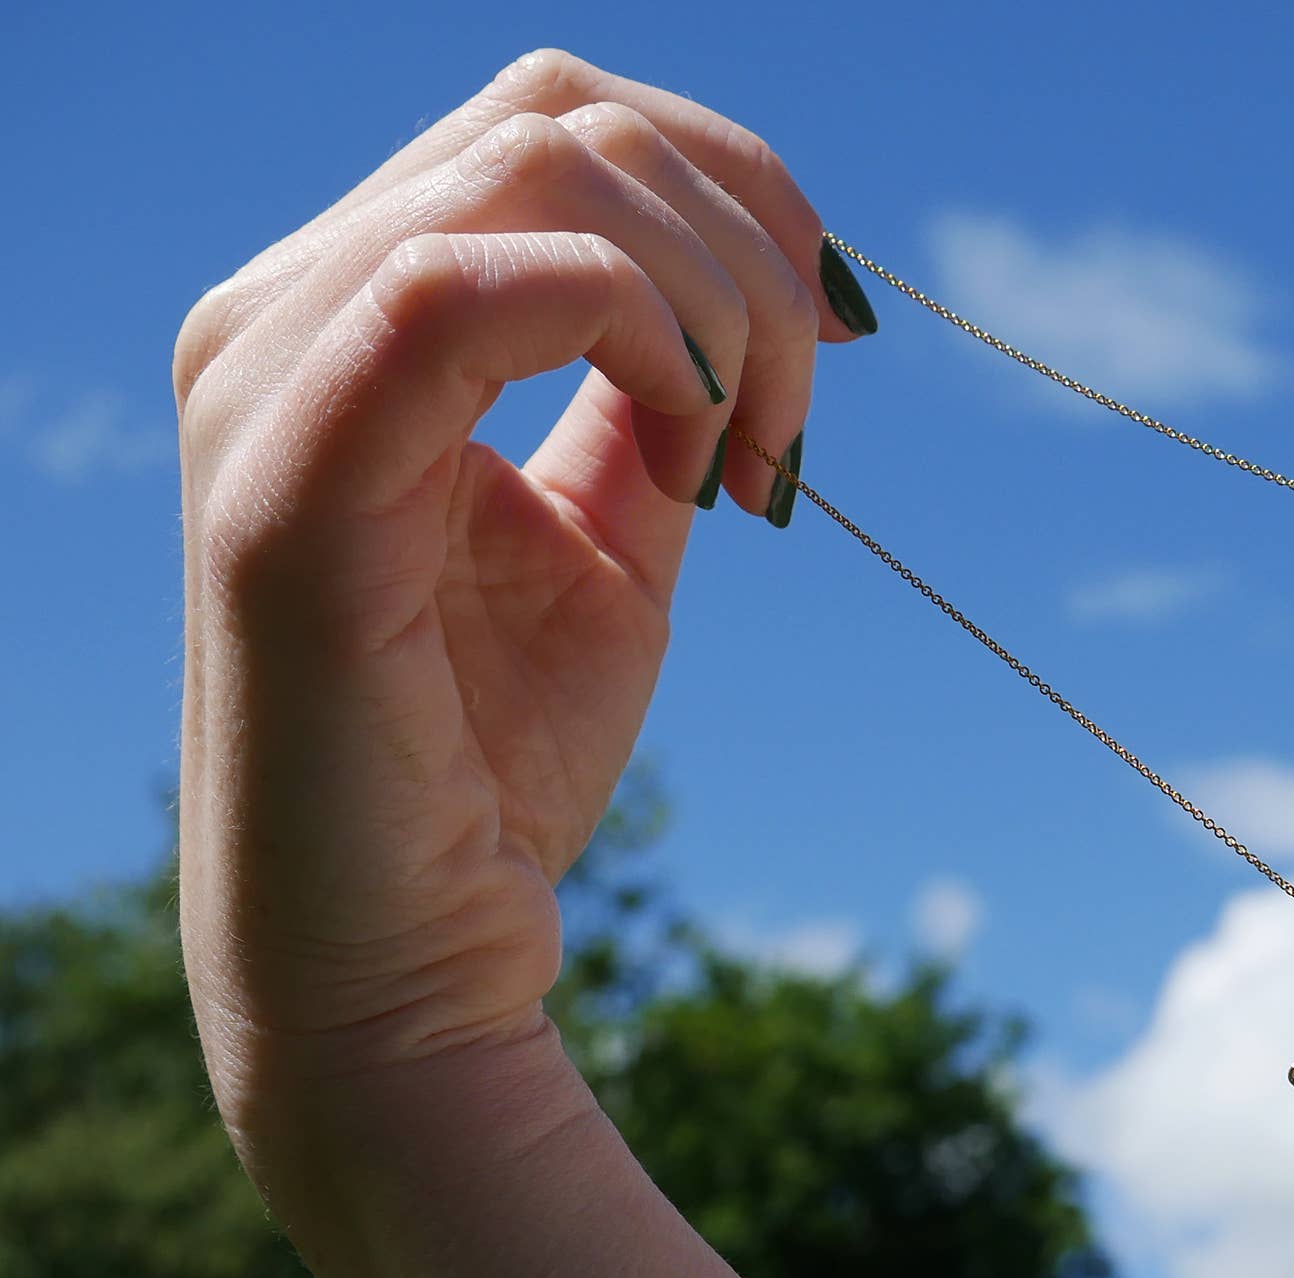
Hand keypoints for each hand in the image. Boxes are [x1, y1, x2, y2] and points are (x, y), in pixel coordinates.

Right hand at [174, 50, 876, 1158]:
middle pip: (561, 116)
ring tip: (751, 462)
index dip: (734, 190)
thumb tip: (751, 294)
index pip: (556, 122)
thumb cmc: (497, 761)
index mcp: (354, 311)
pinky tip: (690, 458)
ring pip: (535, 171)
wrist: (413, 954)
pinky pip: (457, 288)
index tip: (834, 353)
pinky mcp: (284, 485)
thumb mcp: (610, 539)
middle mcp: (283, 313)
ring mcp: (267, 383)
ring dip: (713, 301)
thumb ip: (648, 400)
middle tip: (803, 425)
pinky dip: (632, 335)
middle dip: (747, 241)